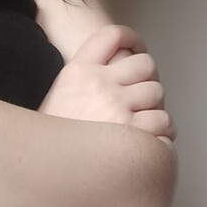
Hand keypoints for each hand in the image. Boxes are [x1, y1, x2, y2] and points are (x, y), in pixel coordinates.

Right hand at [37, 24, 175, 145]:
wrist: (44, 171)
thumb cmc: (53, 142)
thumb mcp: (59, 98)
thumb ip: (85, 81)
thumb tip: (122, 73)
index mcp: (76, 71)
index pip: (112, 35)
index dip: (132, 39)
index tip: (137, 50)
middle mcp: (96, 83)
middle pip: (145, 64)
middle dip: (147, 82)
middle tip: (140, 101)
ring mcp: (114, 105)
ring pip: (157, 93)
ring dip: (155, 109)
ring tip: (144, 126)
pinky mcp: (131, 131)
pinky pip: (162, 121)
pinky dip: (162, 132)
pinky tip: (150, 142)